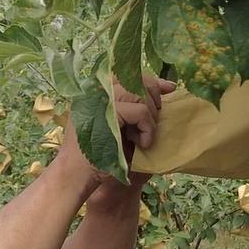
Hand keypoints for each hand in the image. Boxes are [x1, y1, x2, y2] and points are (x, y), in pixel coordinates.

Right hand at [58, 73, 175, 188]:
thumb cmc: (100, 154)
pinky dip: (147, 128)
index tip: (170, 88)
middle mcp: (95, 90)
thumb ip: (136, 105)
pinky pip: (140, 111)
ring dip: (149, 117)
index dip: (151, 80)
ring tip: (144, 137)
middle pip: (136, 78)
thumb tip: (169, 86)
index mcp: (96, 91)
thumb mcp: (121, 125)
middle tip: (152, 122)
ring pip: (139, 94)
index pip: (127, 73)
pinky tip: (142, 143)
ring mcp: (99, 100)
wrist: (78, 175)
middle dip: (153, 97)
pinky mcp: (106, 113)